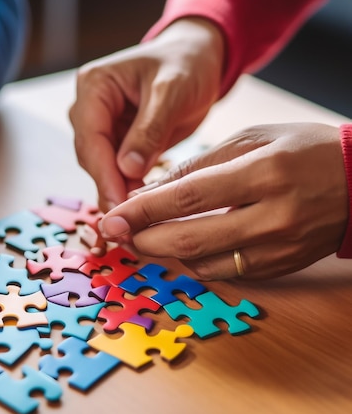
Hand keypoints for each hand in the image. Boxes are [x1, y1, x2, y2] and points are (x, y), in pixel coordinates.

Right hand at [69, 17, 223, 212]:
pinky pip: (116, 167)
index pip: (91, 137)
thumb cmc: (185, 64)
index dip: (104, 174)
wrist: (198, 57)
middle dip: (110, 186)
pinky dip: (127, 185)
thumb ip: (149, 130)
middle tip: (129, 223)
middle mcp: (89, 106)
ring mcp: (101, 124)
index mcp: (94, 86)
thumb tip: (126, 169)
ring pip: (101, 166)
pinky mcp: (116, 139)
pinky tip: (142, 205)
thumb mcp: (171, 92)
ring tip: (138, 219)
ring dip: (118, 189)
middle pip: (91, 156)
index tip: (119, 206)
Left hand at [98, 123, 348, 279]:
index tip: (111, 217)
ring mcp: (280, 249)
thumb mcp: (251, 139)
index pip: (188, 198)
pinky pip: (225, 273)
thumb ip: (197, 164)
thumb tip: (149, 191)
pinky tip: (181, 244)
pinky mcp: (281, 268)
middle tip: (118, 233)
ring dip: (165, 253)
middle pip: (190, 240)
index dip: (143, 211)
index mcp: (265, 172)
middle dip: (144, 240)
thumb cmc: (303, 149)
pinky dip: (194, 261)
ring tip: (144, 236)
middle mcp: (273, 216)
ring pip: (204, 263)